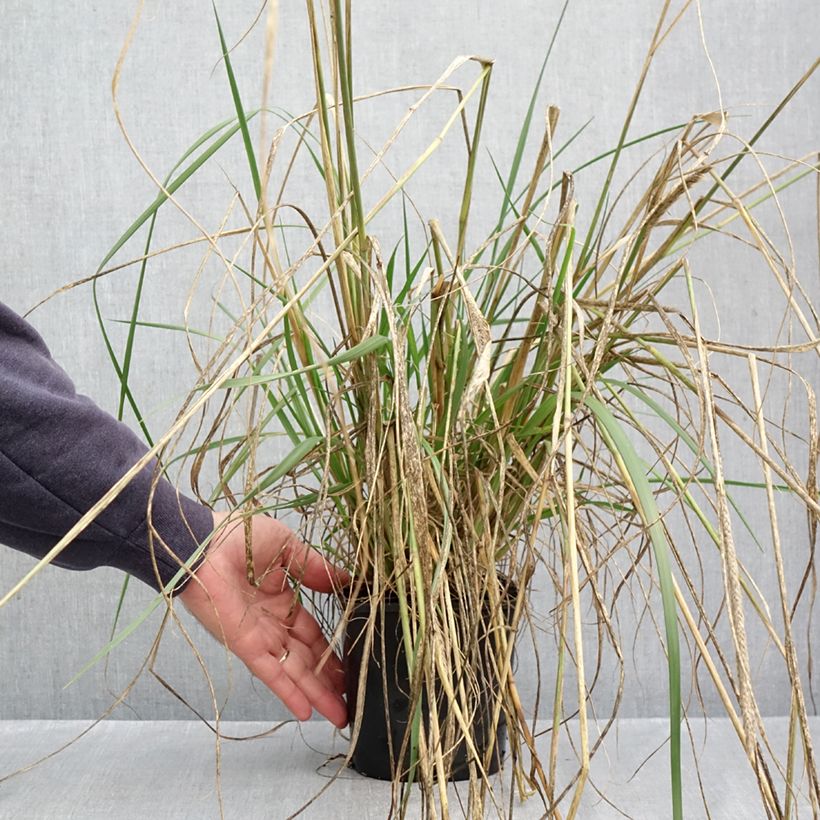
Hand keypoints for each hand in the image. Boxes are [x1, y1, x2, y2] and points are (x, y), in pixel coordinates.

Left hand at [177, 510, 348, 728]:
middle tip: (353, 699)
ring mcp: (259, 636)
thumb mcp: (288, 546)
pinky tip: (307, 711)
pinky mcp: (246, 645)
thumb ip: (316, 568)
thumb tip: (347, 580)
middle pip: (307, 657)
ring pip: (294, 670)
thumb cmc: (240, 536)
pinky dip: (289, 691)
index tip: (351, 666)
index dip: (332, 650)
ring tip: (341, 715)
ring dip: (317, 693)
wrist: (202, 543)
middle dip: (329, 680)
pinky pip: (271, 672)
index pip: (312, 632)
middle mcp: (272, 623)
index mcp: (282, 598)